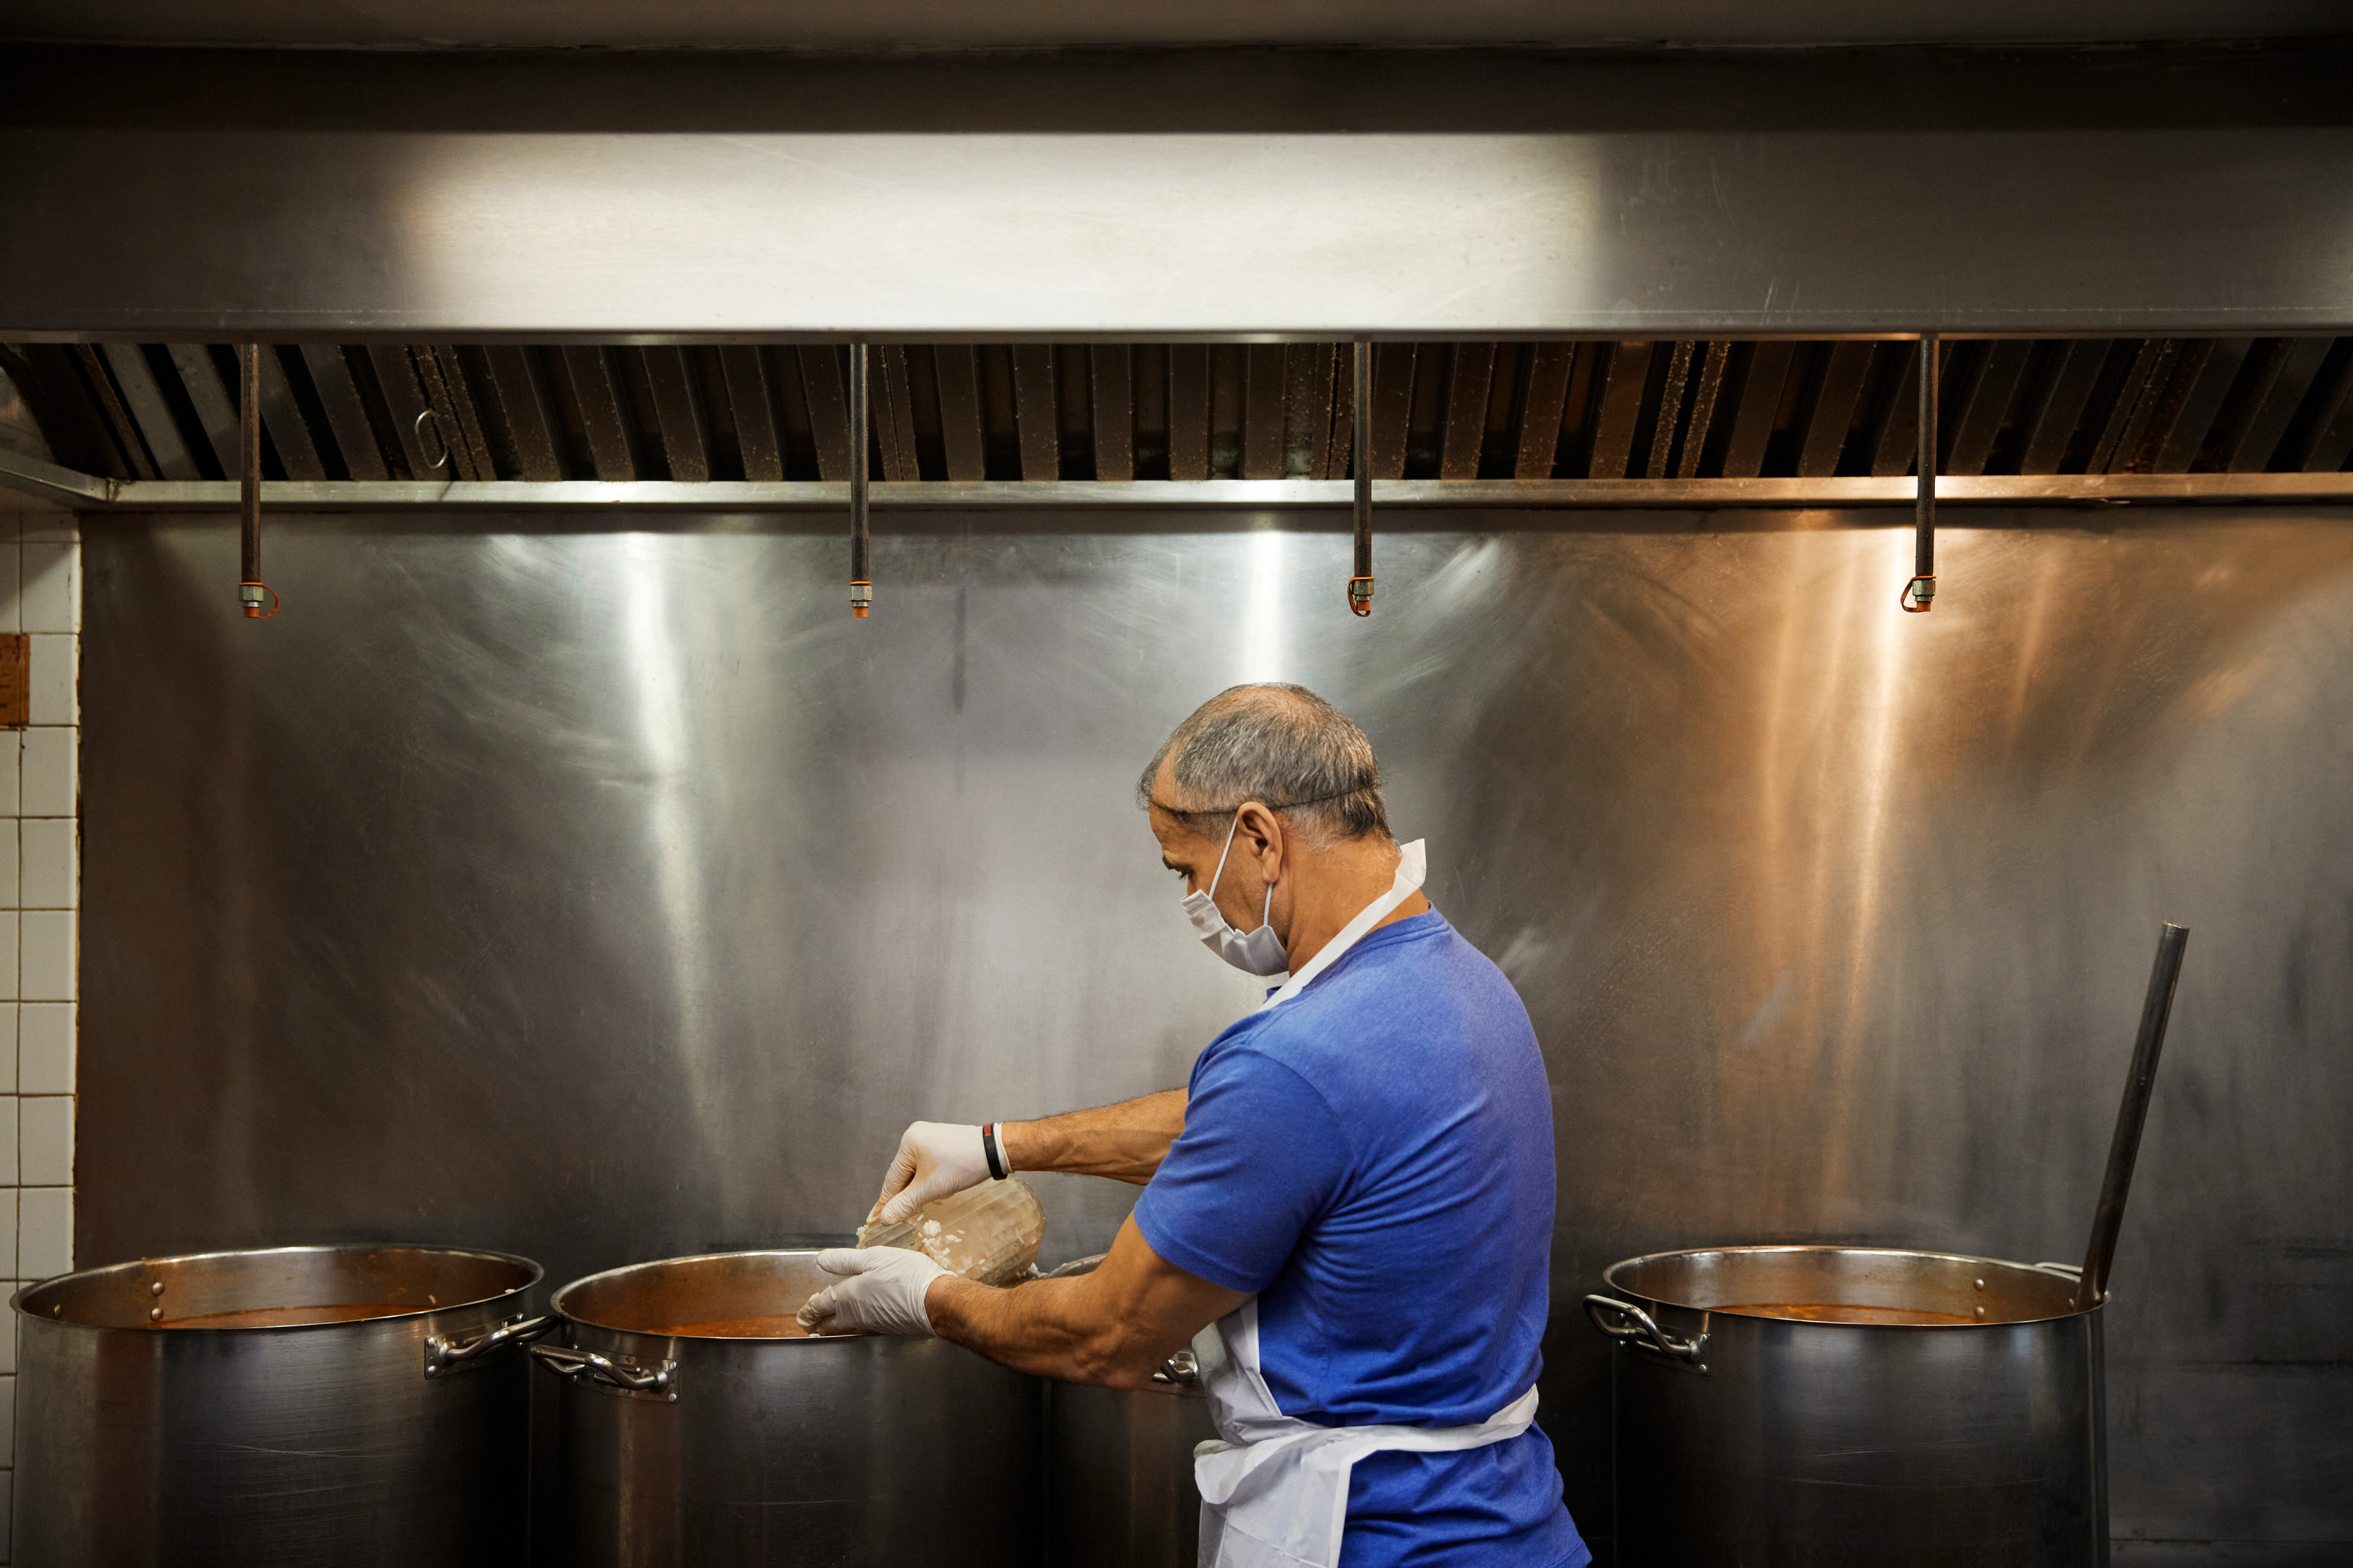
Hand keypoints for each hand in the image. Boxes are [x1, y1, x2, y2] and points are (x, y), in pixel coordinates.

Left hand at [797, 1247, 945, 1336]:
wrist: (935, 1301)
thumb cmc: (905, 1276)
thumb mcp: (873, 1258)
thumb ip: (845, 1260)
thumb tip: (821, 1260)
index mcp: (848, 1297)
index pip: (820, 1306)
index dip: (808, 1310)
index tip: (802, 1316)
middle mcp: (856, 1315)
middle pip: (830, 1324)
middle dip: (817, 1324)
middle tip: (809, 1325)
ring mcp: (872, 1324)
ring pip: (846, 1327)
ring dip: (835, 1325)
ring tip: (829, 1323)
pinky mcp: (887, 1328)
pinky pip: (863, 1328)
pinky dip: (854, 1324)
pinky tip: (860, 1319)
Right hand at [872, 1121, 992, 1224]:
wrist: (995, 1151)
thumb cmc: (964, 1165)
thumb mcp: (930, 1188)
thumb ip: (906, 1203)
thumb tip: (886, 1217)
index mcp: (909, 1141)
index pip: (892, 1179)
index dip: (885, 1202)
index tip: (875, 1219)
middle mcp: (916, 1135)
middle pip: (904, 1175)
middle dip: (908, 1195)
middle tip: (898, 1217)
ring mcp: (931, 1137)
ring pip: (918, 1172)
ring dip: (922, 1189)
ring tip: (928, 1201)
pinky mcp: (943, 1143)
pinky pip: (929, 1166)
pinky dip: (931, 1181)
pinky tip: (940, 1189)